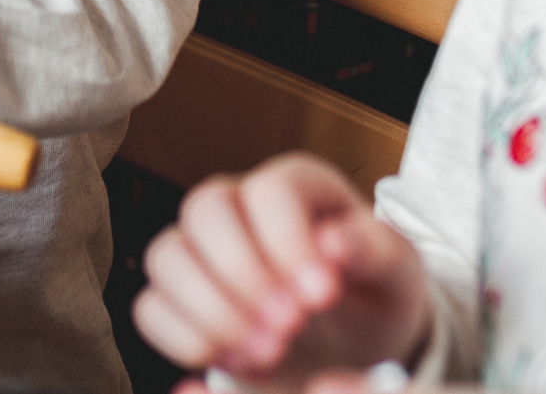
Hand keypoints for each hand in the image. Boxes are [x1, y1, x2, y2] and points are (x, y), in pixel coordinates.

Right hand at [132, 154, 431, 387]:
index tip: (322, 296)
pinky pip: (150, 308)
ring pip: (166, 255)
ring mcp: (201, 251)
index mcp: (295, 185)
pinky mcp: (180, 300)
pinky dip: (183, 338)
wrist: (358, 341)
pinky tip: (232, 360)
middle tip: (290, 327)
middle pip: (204, 210)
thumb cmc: (375, 293)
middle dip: (243, 275)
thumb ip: (374, 248)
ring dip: (210, 310)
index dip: (288, 241)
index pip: (268, 190)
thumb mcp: (396, 271)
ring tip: (266, 352)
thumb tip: (334, 238)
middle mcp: (237, 206)